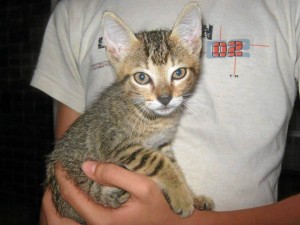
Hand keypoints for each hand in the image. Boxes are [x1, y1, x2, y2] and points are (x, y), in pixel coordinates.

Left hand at [41, 161, 184, 224]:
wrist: (175, 224)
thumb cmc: (162, 204)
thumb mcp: (143, 186)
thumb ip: (115, 175)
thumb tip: (87, 166)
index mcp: (103, 219)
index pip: (72, 196)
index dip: (62, 177)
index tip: (59, 162)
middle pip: (60, 218)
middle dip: (50, 195)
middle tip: (52, 177)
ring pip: (66, 223)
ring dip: (57, 205)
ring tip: (57, 188)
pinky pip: (79, 221)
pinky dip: (70, 210)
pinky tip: (75, 197)